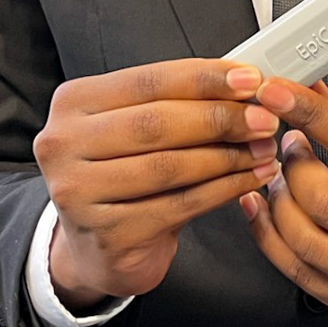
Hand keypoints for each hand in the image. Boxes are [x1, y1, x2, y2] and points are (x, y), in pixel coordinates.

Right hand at [34, 59, 278, 311]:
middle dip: (221, 118)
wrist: (97, 247)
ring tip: (264, 150)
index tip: (251, 79)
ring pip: (170, 166)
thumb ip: (177, 102)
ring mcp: (78, 192)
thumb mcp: (137, 128)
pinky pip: (179, 205)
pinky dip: (223, 190)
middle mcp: (63, 144)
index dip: (205, 79)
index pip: (148, 81)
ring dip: (228, 156)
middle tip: (265, 119)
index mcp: (73, 103)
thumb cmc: (125, 175)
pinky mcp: (106, 233)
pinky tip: (249, 182)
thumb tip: (244, 83)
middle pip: (157, 122)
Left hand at [237, 79, 327, 323]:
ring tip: (279, 180)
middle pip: (326, 204)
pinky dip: (270, 238)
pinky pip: (301, 276)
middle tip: (287, 148)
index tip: (276, 93)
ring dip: (277, 204)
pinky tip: (265, 211)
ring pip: (307, 244)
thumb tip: (308, 87)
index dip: (311, 115)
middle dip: (291, 168)